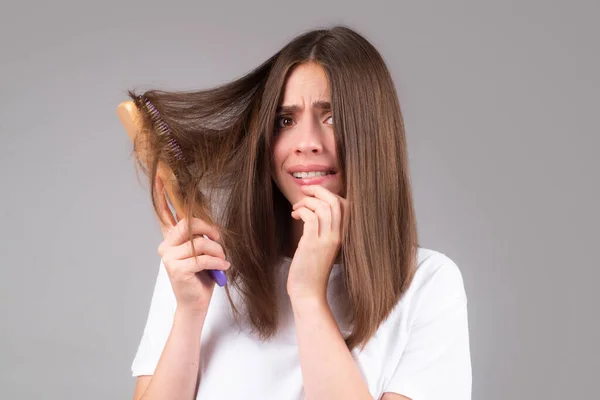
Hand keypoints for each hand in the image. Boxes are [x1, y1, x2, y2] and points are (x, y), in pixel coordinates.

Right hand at [154, 176, 229, 314]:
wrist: (196, 303)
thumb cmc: (202, 276)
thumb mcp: (204, 252)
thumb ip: (203, 236)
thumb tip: (213, 227)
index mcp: (171, 238)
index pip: (165, 213)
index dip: (162, 194)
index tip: (161, 176)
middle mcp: (166, 245)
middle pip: (189, 223)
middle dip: (209, 230)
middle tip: (220, 240)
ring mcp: (169, 257)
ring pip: (200, 242)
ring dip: (217, 251)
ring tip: (222, 260)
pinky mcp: (177, 269)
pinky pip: (203, 257)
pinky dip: (218, 262)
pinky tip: (222, 268)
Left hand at [287, 185, 348, 301]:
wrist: (309, 293)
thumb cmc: (312, 272)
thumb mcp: (323, 249)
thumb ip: (323, 232)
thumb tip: (314, 214)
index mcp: (342, 237)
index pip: (345, 206)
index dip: (330, 195)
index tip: (314, 194)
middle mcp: (338, 236)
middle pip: (336, 202)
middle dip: (319, 190)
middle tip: (305, 190)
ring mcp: (327, 240)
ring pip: (324, 207)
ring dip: (307, 201)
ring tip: (296, 207)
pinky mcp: (312, 244)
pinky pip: (311, 217)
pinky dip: (301, 211)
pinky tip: (294, 215)